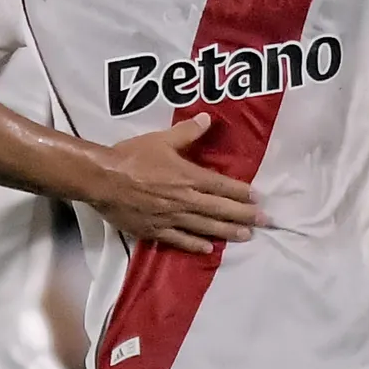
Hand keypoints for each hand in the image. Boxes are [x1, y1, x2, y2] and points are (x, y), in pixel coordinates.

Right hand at [92, 114, 258, 254]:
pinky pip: (179, 240)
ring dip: (228, 232)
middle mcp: (184, 200)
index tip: (258, 198)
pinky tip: (209, 249)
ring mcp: (171, 218)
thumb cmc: (131, 157)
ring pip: (205, 227)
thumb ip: (187, 132)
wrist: (102, 179)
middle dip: (245, 216)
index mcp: (188, 177)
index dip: (242, 192)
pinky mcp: (155, 230)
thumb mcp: (160, 139)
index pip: (222, 186)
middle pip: (220, 209)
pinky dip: (195, 245)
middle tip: (266, 222)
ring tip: (246, 236)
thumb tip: (207, 119)